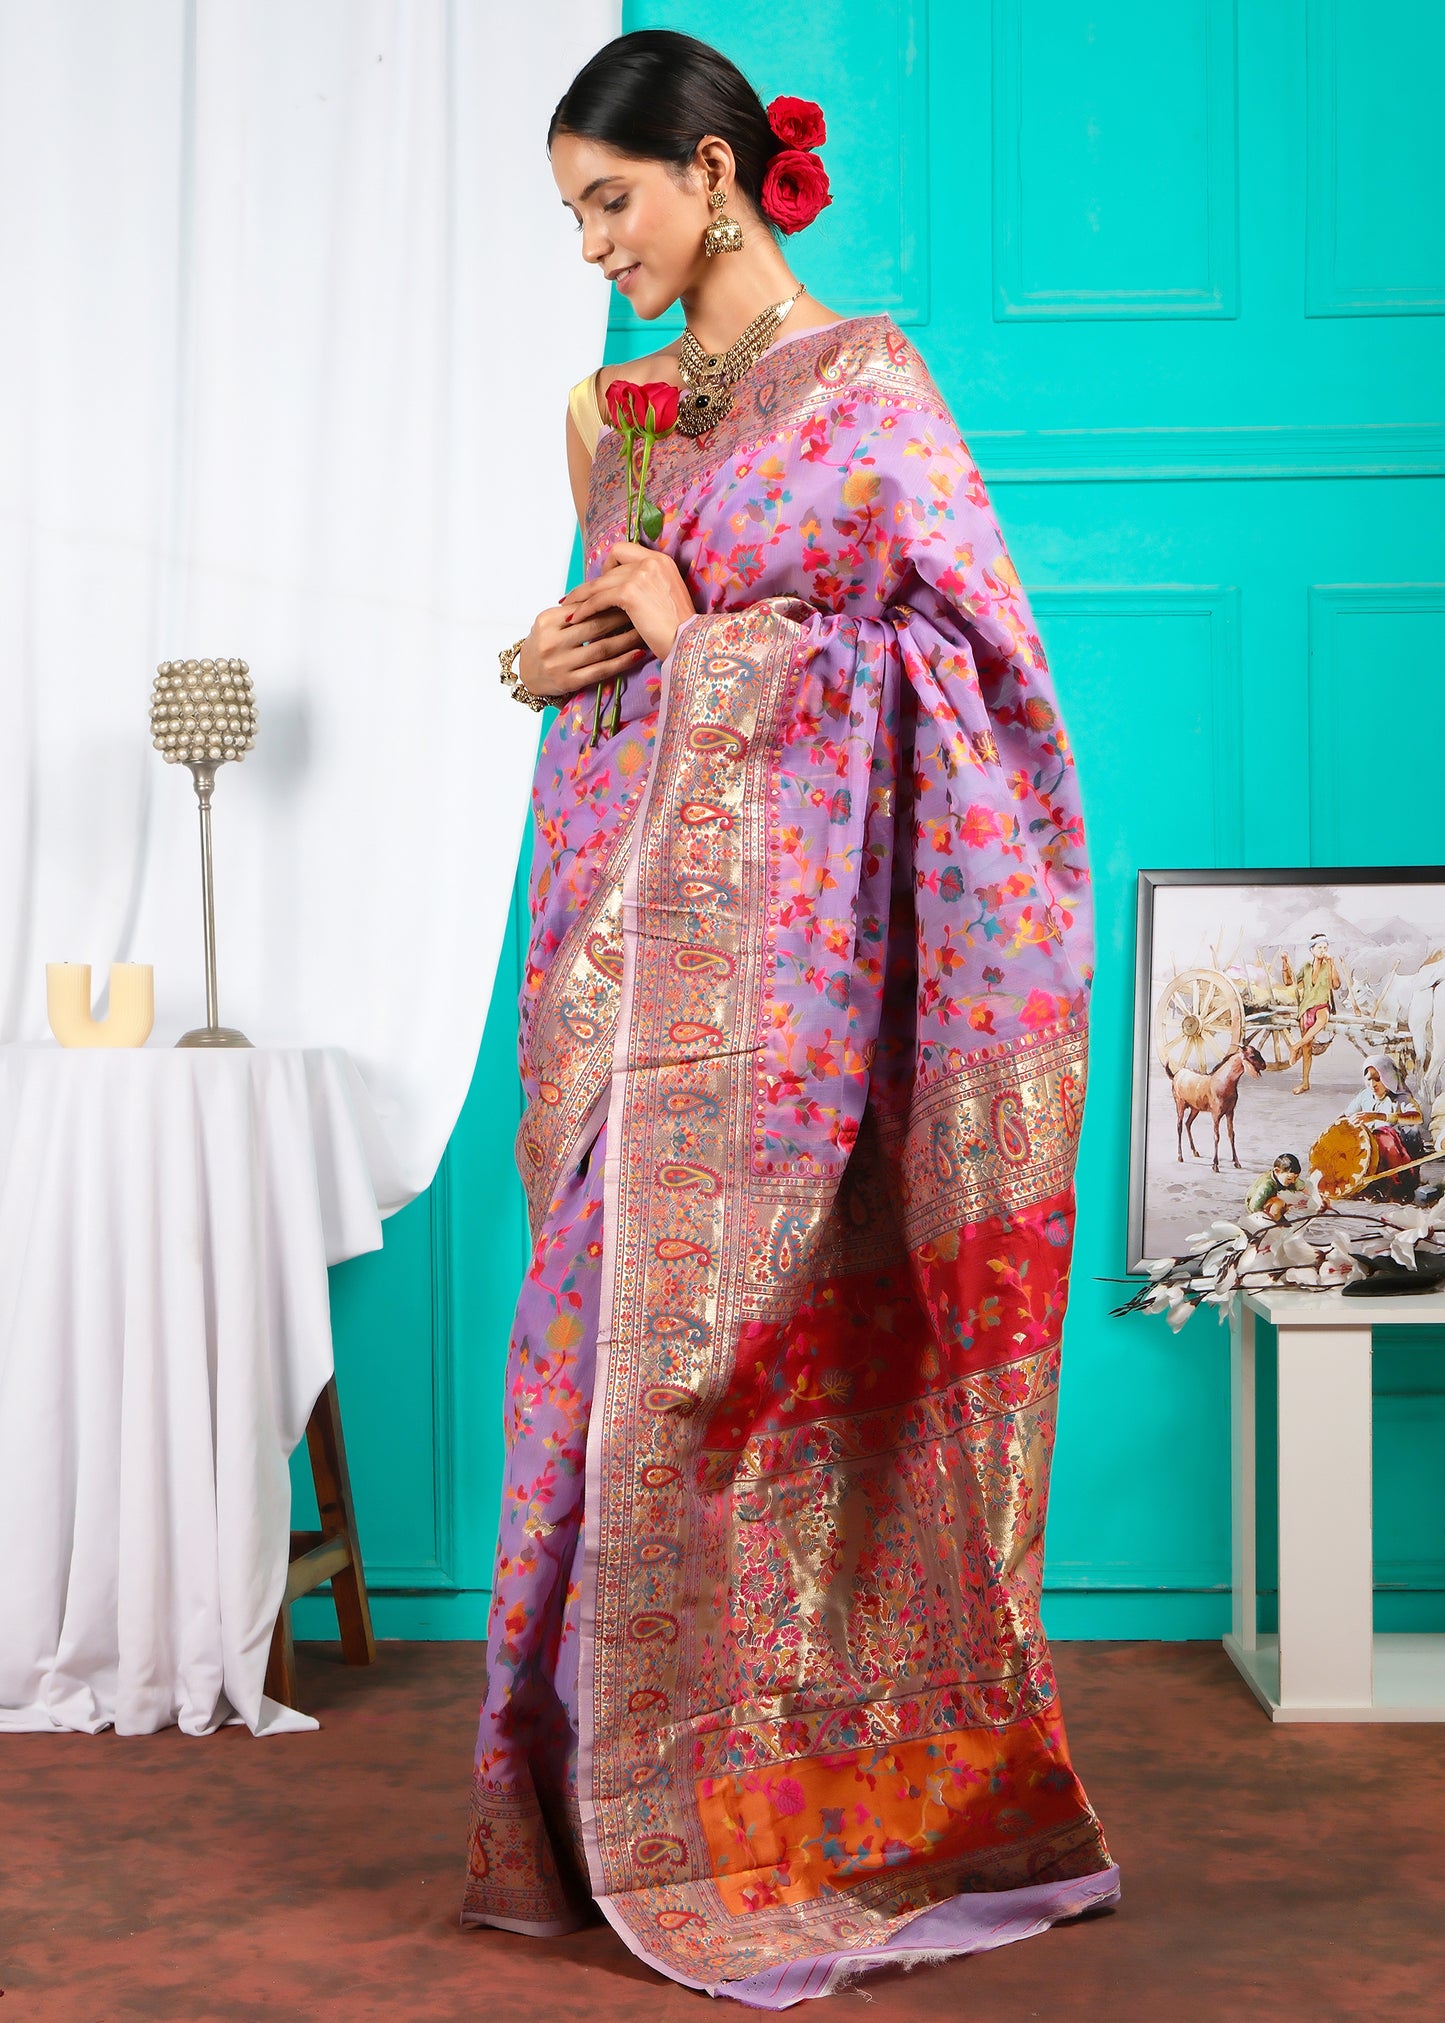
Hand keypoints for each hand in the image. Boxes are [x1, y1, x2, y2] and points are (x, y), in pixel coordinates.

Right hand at [518, 601, 645, 702]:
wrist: (526, 674)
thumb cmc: (545, 642)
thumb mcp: (551, 622)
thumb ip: (575, 610)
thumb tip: (608, 592)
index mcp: (547, 621)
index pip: (582, 608)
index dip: (607, 601)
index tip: (628, 595)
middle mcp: (551, 642)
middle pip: (594, 626)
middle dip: (621, 617)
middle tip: (642, 610)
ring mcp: (560, 664)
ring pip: (601, 648)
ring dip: (627, 639)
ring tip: (644, 630)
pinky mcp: (569, 682)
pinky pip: (601, 670)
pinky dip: (622, 662)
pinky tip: (637, 654)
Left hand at [558, 542, 695, 664]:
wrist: (689, 642)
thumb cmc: (679, 629)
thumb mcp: (666, 597)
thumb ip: (647, 586)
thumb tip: (619, 592)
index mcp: (661, 560)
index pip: (625, 550)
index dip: (610, 565)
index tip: (604, 582)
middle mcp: (651, 561)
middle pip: (610, 563)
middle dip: (593, 580)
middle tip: (580, 596)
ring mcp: (640, 574)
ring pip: (600, 582)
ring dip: (582, 596)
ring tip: (569, 607)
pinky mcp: (629, 592)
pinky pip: (598, 598)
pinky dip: (585, 608)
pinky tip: (576, 618)